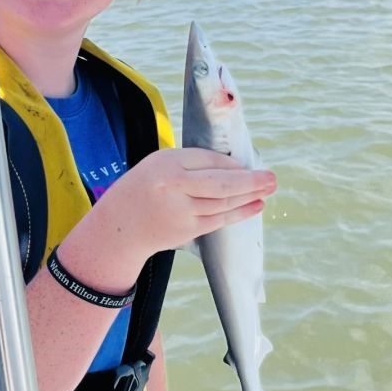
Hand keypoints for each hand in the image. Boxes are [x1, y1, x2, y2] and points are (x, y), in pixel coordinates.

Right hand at [92, 147, 275, 271]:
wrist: (119, 227)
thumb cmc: (144, 189)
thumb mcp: (158, 165)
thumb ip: (191, 163)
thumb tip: (234, 167)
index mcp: (165, 164)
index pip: (208, 160)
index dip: (231, 163)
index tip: (245, 163)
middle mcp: (173, 188)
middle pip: (220, 184)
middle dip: (250, 180)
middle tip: (272, 177)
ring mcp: (181, 212)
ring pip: (224, 203)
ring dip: (250, 196)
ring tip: (269, 188)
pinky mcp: (187, 230)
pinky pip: (220, 219)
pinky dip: (241, 212)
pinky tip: (256, 205)